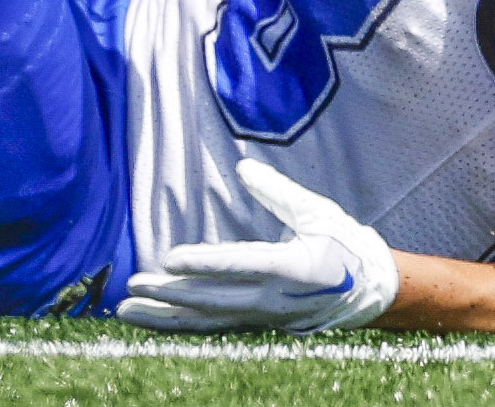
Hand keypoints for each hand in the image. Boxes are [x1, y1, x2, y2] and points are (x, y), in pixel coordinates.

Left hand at [118, 159, 399, 332]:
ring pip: (206, 322)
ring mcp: (262, 317)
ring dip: (164, 317)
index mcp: (291, 268)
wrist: (367, 290)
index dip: (202, 263)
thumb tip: (243, 167)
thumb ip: (276, 191)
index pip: (238, 265)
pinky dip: (181, 325)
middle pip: (212, 300)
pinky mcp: (256, 323)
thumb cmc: (342, 242)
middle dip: (168, 294)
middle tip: (131, 286)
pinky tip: (156, 320)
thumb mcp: (316, 210)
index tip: (169, 259)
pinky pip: (213, 328)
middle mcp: (272, 299)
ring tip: (127, 311)